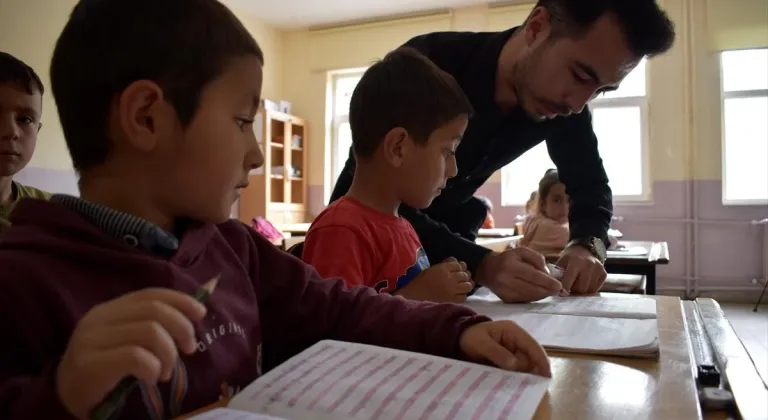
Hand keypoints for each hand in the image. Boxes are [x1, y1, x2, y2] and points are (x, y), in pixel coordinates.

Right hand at [56, 289, 206, 418]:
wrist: (66, 395)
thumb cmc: (106, 368)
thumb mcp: (128, 340)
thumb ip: (152, 325)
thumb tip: (195, 312)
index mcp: (110, 309)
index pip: (151, 294)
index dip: (180, 300)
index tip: (201, 314)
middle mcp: (99, 319)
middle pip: (155, 311)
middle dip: (182, 328)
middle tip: (190, 349)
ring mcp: (92, 340)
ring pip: (151, 332)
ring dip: (168, 355)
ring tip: (165, 372)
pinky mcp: (91, 363)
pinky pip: (137, 357)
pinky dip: (153, 368)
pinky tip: (151, 378)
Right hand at [395, 257, 473, 302]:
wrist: (413, 296)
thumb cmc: (420, 282)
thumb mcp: (431, 269)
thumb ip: (444, 266)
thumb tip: (455, 262)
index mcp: (443, 268)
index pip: (458, 265)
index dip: (460, 267)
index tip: (459, 270)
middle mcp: (449, 278)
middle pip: (465, 275)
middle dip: (465, 276)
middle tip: (462, 279)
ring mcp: (452, 289)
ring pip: (468, 286)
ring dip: (466, 285)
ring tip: (462, 287)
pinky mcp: (451, 300)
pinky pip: (463, 297)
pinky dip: (463, 295)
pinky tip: (458, 295)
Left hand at [459, 321, 550, 376]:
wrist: (461, 338)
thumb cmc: (471, 337)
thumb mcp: (482, 344)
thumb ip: (497, 353)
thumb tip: (515, 365)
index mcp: (513, 331)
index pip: (531, 345)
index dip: (540, 359)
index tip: (546, 374)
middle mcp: (518, 339)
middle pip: (531, 356)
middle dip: (528, 368)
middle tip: (517, 377)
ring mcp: (515, 348)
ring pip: (526, 364)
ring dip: (522, 372)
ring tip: (508, 376)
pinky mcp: (511, 357)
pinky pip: (519, 367)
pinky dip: (517, 374)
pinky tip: (511, 379)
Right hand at [475, 248, 561, 302]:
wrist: (487, 269)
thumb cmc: (507, 258)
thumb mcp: (522, 251)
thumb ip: (537, 259)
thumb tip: (547, 274)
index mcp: (510, 266)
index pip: (533, 276)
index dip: (547, 282)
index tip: (559, 285)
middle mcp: (506, 280)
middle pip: (532, 289)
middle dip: (547, 291)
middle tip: (558, 291)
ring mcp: (505, 291)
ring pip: (529, 297)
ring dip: (542, 295)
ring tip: (550, 291)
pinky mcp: (505, 299)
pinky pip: (524, 300)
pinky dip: (534, 298)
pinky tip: (539, 293)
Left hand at [557, 245, 606, 293]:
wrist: (584, 249)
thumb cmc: (570, 257)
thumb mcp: (561, 262)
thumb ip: (557, 275)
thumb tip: (555, 289)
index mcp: (575, 262)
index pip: (568, 281)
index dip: (564, 289)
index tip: (561, 292)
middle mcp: (589, 265)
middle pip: (581, 288)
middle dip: (574, 290)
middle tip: (570, 287)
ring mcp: (598, 269)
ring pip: (589, 290)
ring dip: (582, 291)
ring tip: (577, 284)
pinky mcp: (604, 273)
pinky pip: (596, 289)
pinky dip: (589, 289)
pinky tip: (585, 283)